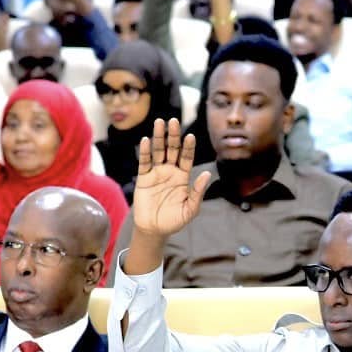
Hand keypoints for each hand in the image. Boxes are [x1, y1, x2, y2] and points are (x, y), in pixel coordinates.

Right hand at [129, 119, 214, 239]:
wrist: (155, 230)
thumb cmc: (174, 220)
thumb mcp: (190, 209)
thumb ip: (198, 192)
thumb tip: (207, 174)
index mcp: (183, 177)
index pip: (187, 158)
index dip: (189, 147)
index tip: (191, 136)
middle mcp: (170, 171)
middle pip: (172, 149)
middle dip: (174, 136)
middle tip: (174, 121)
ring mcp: (156, 173)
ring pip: (158, 152)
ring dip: (159, 137)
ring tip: (159, 122)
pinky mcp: (144, 178)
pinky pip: (144, 163)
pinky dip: (145, 152)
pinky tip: (146, 141)